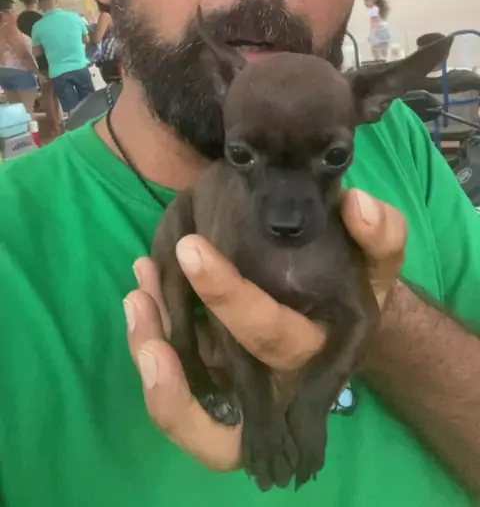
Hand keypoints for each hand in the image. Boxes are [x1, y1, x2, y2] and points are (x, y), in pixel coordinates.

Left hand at [124, 189, 405, 470]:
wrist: (343, 313)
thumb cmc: (355, 283)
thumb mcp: (377, 259)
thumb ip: (381, 233)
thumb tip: (357, 204)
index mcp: (316, 351)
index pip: (270, 332)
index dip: (228, 297)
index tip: (190, 247)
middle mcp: (277, 381)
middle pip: (222, 398)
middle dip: (173, 356)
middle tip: (141, 298)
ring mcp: (245, 387)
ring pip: (192, 407)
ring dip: (150, 355)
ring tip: (136, 297)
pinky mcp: (219, 377)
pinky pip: (180, 380)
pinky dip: (151, 343)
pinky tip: (141, 291)